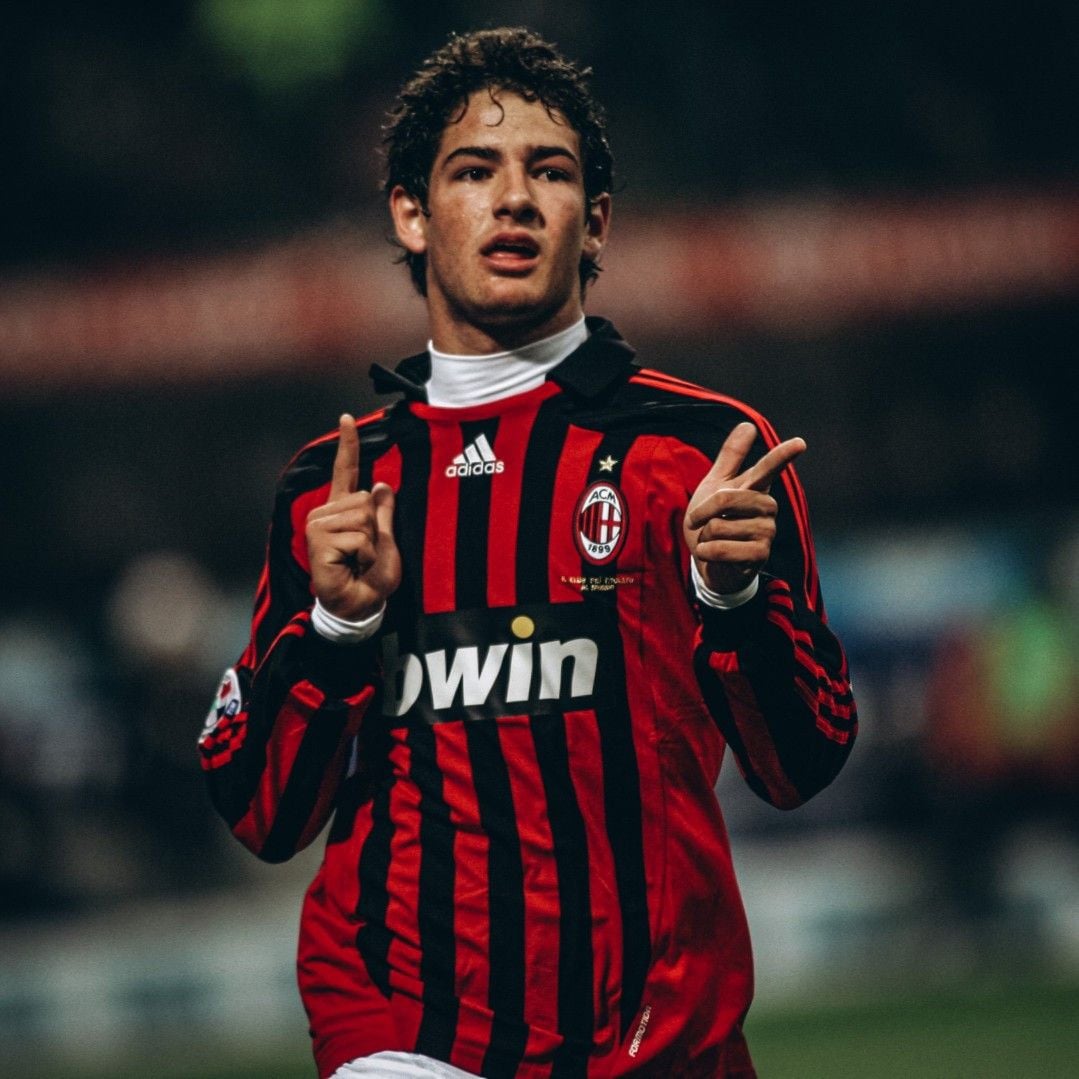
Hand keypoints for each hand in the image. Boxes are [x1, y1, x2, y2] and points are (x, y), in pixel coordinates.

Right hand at [305, 414, 400, 620]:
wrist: (359, 607)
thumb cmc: (370, 578)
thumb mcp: (386, 541)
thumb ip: (383, 514)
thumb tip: (381, 483)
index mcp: (341, 510)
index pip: (346, 472)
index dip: (348, 445)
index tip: (347, 417)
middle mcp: (325, 513)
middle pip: (366, 499)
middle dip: (375, 529)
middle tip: (364, 554)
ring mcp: (317, 525)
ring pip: (363, 517)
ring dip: (370, 544)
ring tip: (357, 561)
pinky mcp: (317, 539)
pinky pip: (359, 537)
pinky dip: (364, 555)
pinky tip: (351, 567)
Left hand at [684, 421, 805, 595]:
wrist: (709, 560)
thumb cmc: (713, 521)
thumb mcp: (715, 486)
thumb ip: (731, 457)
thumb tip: (749, 424)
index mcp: (756, 489)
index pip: (769, 468)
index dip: (782, 455)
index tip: (799, 443)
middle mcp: (767, 509)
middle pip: (726, 499)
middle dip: (703, 511)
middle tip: (699, 521)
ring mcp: (766, 533)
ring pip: (720, 526)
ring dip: (705, 535)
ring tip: (713, 540)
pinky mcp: (759, 556)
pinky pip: (723, 548)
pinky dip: (708, 551)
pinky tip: (712, 554)